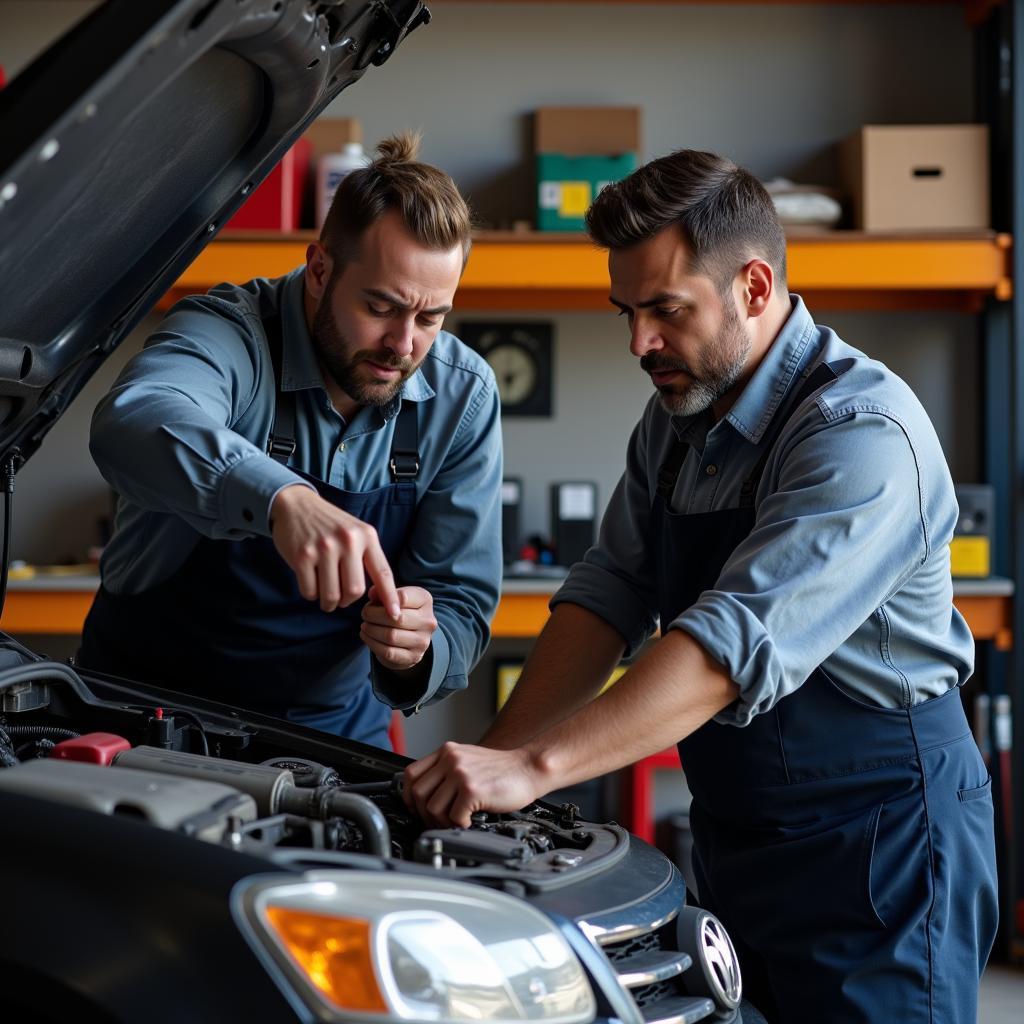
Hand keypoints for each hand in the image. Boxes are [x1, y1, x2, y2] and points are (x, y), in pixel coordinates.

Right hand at [270, 484, 399, 616]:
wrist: (296, 505)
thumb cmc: (330, 525)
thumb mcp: (356, 531)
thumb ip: (367, 556)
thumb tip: (379, 594)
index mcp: (366, 536)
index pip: (383, 572)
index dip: (390, 597)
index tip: (395, 615)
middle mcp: (348, 541)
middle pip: (354, 590)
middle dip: (347, 601)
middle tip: (341, 598)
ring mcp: (324, 548)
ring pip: (331, 595)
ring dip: (328, 603)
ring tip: (326, 595)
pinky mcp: (302, 556)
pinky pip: (310, 591)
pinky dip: (311, 594)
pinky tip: (311, 582)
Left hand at [361, 585, 435, 671]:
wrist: (410, 638)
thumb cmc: (400, 611)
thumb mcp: (394, 597)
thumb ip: (382, 592)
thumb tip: (372, 593)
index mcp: (425, 600)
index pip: (403, 597)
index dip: (383, 599)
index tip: (372, 602)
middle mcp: (428, 621)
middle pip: (397, 618)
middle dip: (374, 616)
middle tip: (364, 614)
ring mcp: (423, 641)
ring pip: (391, 636)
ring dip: (371, 630)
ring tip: (365, 625)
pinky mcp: (413, 657)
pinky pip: (388, 652)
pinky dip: (372, 643)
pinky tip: (366, 636)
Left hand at [402, 742, 544, 826]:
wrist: (529, 768)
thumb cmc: (502, 769)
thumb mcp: (468, 760)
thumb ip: (446, 771)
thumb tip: (424, 796)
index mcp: (447, 751)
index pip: (411, 774)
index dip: (409, 796)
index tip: (417, 808)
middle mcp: (450, 759)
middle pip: (417, 793)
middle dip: (423, 815)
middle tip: (437, 822)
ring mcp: (460, 773)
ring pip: (432, 808)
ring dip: (442, 822)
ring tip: (455, 823)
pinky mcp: (472, 789)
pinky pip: (453, 817)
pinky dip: (459, 825)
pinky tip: (469, 822)